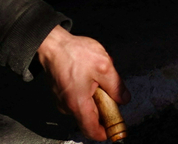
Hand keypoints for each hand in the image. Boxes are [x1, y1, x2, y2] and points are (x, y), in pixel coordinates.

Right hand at [36, 25, 130, 140]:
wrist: (53, 44)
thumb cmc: (75, 53)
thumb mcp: (104, 67)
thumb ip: (116, 86)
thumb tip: (124, 99)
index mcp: (78, 104)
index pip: (92, 130)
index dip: (105, 133)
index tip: (116, 129)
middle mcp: (67, 107)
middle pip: (90, 118)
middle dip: (103, 108)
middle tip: (111, 91)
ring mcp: (62, 100)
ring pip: (84, 106)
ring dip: (95, 97)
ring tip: (98, 77)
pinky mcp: (61, 93)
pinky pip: (77, 98)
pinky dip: (87, 91)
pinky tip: (90, 75)